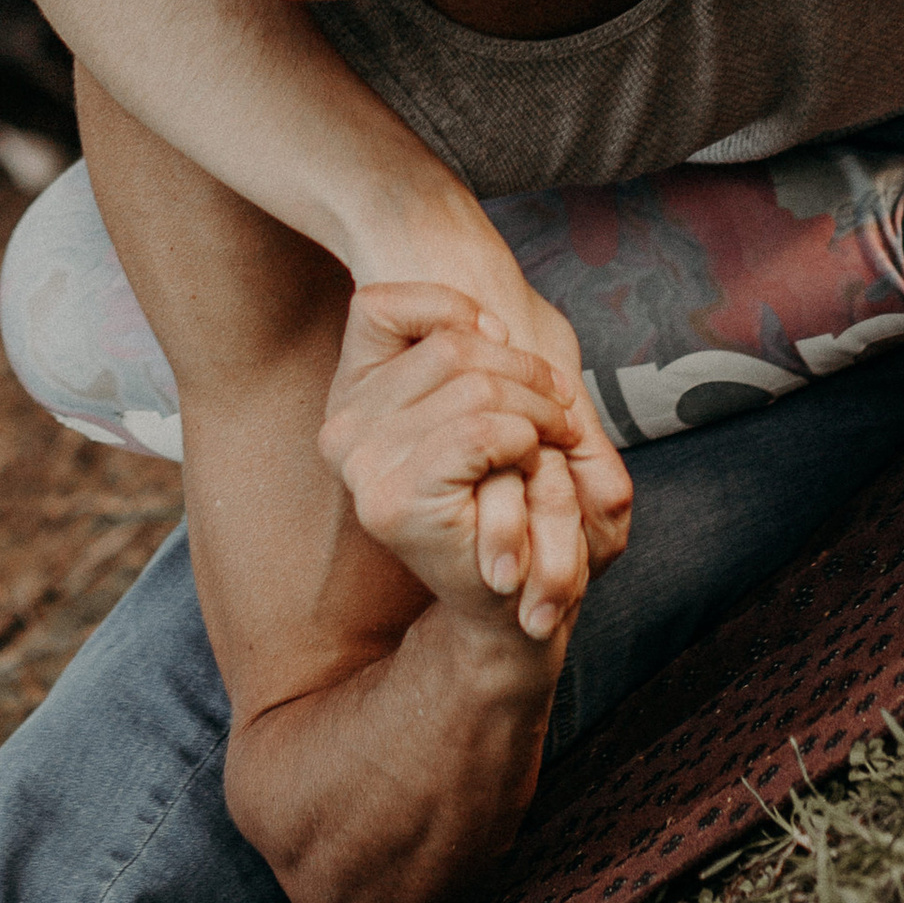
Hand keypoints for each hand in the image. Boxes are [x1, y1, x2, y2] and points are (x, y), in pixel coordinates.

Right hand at [318, 285, 632, 644]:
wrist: (510, 596)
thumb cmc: (507, 483)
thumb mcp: (485, 395)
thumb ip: (468, 345)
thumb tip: (489, 328)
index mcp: (350, 397)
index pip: (378, 306)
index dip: (449, 308)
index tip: (499, 343)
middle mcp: (341, 430)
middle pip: (450, 348)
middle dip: (524, 370)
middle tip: (562, 407)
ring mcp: (362, 468)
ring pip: (475, 389)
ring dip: (539, 410)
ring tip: (557, 439)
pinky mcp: (396, 502)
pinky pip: (482, 434)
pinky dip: (526, 441)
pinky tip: (532, 464)